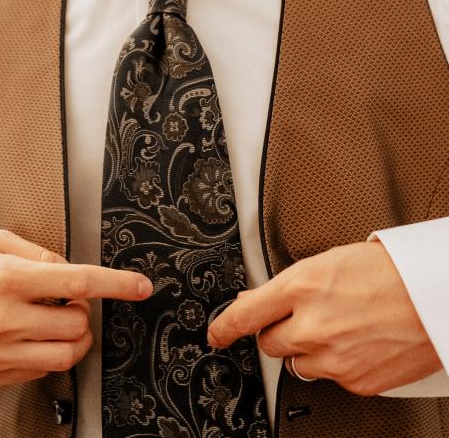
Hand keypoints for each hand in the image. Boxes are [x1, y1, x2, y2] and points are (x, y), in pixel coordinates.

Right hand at [0, 229, 152, 387]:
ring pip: (66, 353)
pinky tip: (30, 336)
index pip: (77, 282)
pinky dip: (47, 353)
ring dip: (73, 336)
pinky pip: (41, 370)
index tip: (140, 286)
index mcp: (8, 279)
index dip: (116, 284)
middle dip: (82, 312)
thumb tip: (68, 267)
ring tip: (55, 322)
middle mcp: (5, 318)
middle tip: (66, 301)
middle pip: (77, 323)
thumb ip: (36, 253)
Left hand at [207, 241, 442, 395]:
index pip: (245, 314)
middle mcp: (312, 325)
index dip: (224, 327)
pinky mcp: (354, 382)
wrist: (435, 297)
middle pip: (269, 343)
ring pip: (298, 363)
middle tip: (303, 318)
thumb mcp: (330, 262)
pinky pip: (330, 377)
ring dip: (307, 349)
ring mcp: (333, 358)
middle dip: (279, 331)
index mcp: (302, 286)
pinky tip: (356, 342)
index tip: (216, 334)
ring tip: (338, 327)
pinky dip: (337, 363)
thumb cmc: (390, 271)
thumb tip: (259, 300)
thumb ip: (291, 285)